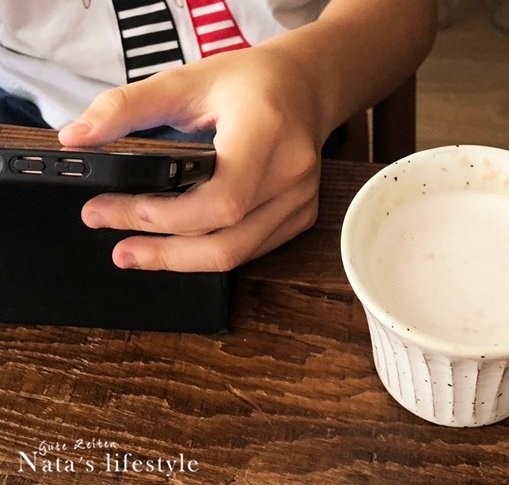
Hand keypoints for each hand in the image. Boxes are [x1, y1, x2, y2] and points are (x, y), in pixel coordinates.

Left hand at [59, 47, 322, 271]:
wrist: (303, 86)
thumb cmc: (248, 82)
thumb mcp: (185, 80)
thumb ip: (126, 106)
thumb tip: (76, 137)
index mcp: (266, 132)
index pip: (222, 200)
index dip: (168, 218)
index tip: (117, 210)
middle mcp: (291, 172)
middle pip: (228, 241)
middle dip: (166, 253)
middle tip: (118, 249)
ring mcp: (300, 199)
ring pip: (239, 254)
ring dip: (183, 261)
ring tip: (137, 253)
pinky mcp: (301, 214)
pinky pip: (252, 249)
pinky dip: (210, 252)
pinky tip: (179, 246)